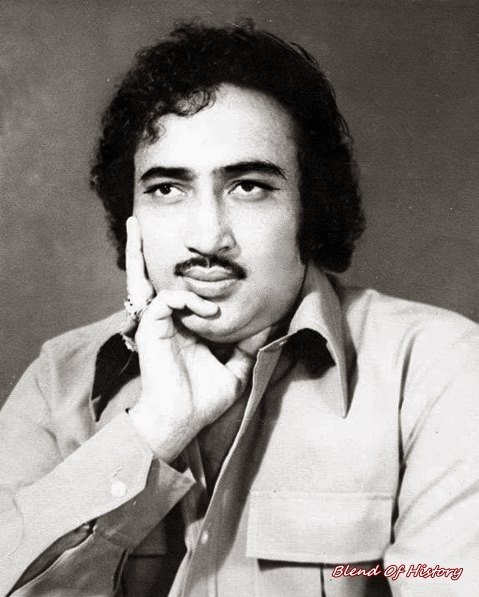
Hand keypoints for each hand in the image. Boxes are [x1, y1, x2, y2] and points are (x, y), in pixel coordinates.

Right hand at [125, 217, 268, 461]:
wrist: (182, 420)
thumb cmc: (202, 399)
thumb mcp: (234, 369)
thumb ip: (249, 346)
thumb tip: (271, 325)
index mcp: (181, 326)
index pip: (177, 291)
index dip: (184, 273)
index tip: (197, 253)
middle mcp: (165, 320)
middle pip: (149, 277)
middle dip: (140, 250)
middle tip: (137, 222)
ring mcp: (156, 322)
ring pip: (141, 278)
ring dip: (139, 253)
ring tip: (138, 226)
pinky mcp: (151, 327)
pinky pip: (166, 299)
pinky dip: (187, 299)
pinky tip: (207, 310)